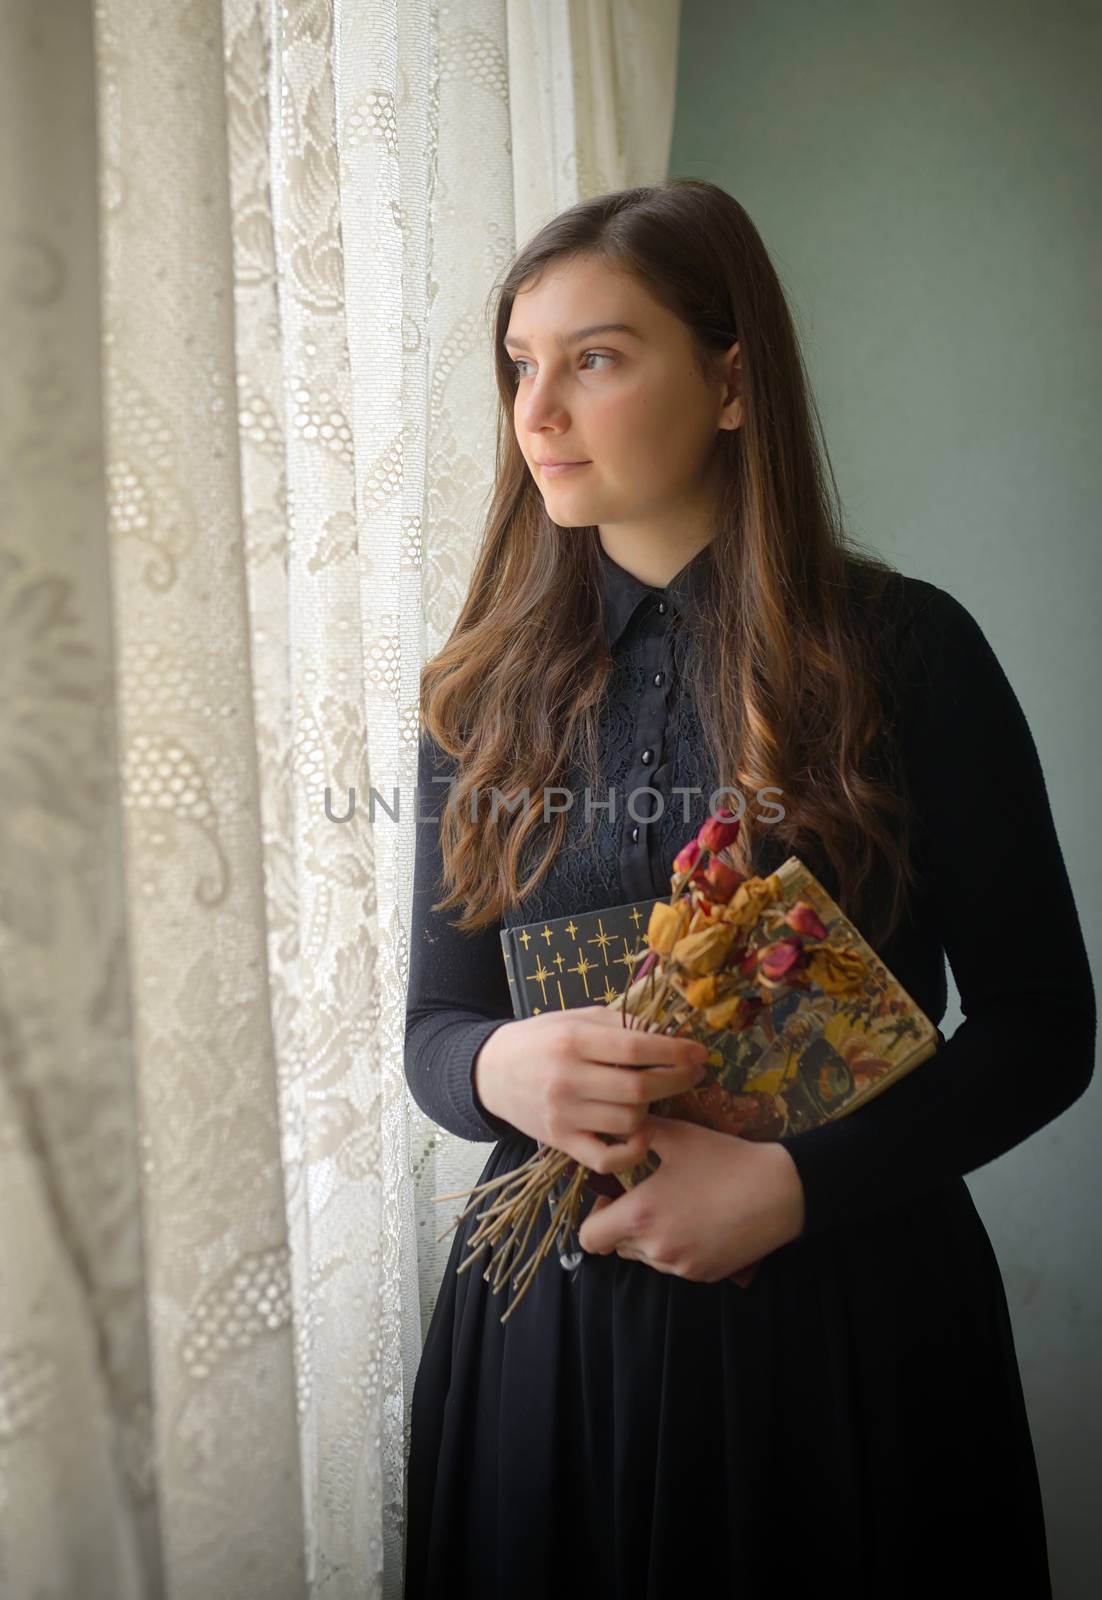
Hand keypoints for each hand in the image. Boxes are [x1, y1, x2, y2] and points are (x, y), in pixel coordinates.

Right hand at [473, 1004, 708, 1174]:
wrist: (490, 1072)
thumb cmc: (541, 1040)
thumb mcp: (575, 1019)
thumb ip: (618, 1025)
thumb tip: (667, 1032)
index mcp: (573, 1040)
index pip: (635, 1048)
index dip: (675, 1051)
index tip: (700, 1052)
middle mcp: (567, 1079)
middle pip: (639, 1087)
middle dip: (678, 1080)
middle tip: (695, 1073)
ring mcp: (564, 1115)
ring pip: (629, 1120)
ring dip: (653, 1108)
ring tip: (655, 1095)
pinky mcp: (561, 1142)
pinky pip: (607, 1158)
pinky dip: (632, 1150)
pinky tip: (640, 1133)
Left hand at [576, 1116, 805, 1282]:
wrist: (779, 1192)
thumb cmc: (724, 1160)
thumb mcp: (677, 1136)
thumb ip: (638, 1131)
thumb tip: (612, 1122)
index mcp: (640, 1216)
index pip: (589, 1237)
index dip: (595, 1217)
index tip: (614, 1195)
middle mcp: (656, 1249)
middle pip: (616, 1247)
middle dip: (622, 1224)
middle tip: (645, 1195)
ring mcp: (681, 1267)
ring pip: (646, 1257)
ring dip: (649, 1236)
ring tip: (675, 1205)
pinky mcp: (704, 1275)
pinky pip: (674, 1264)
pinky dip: (676, 1246)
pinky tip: (697, 1220)